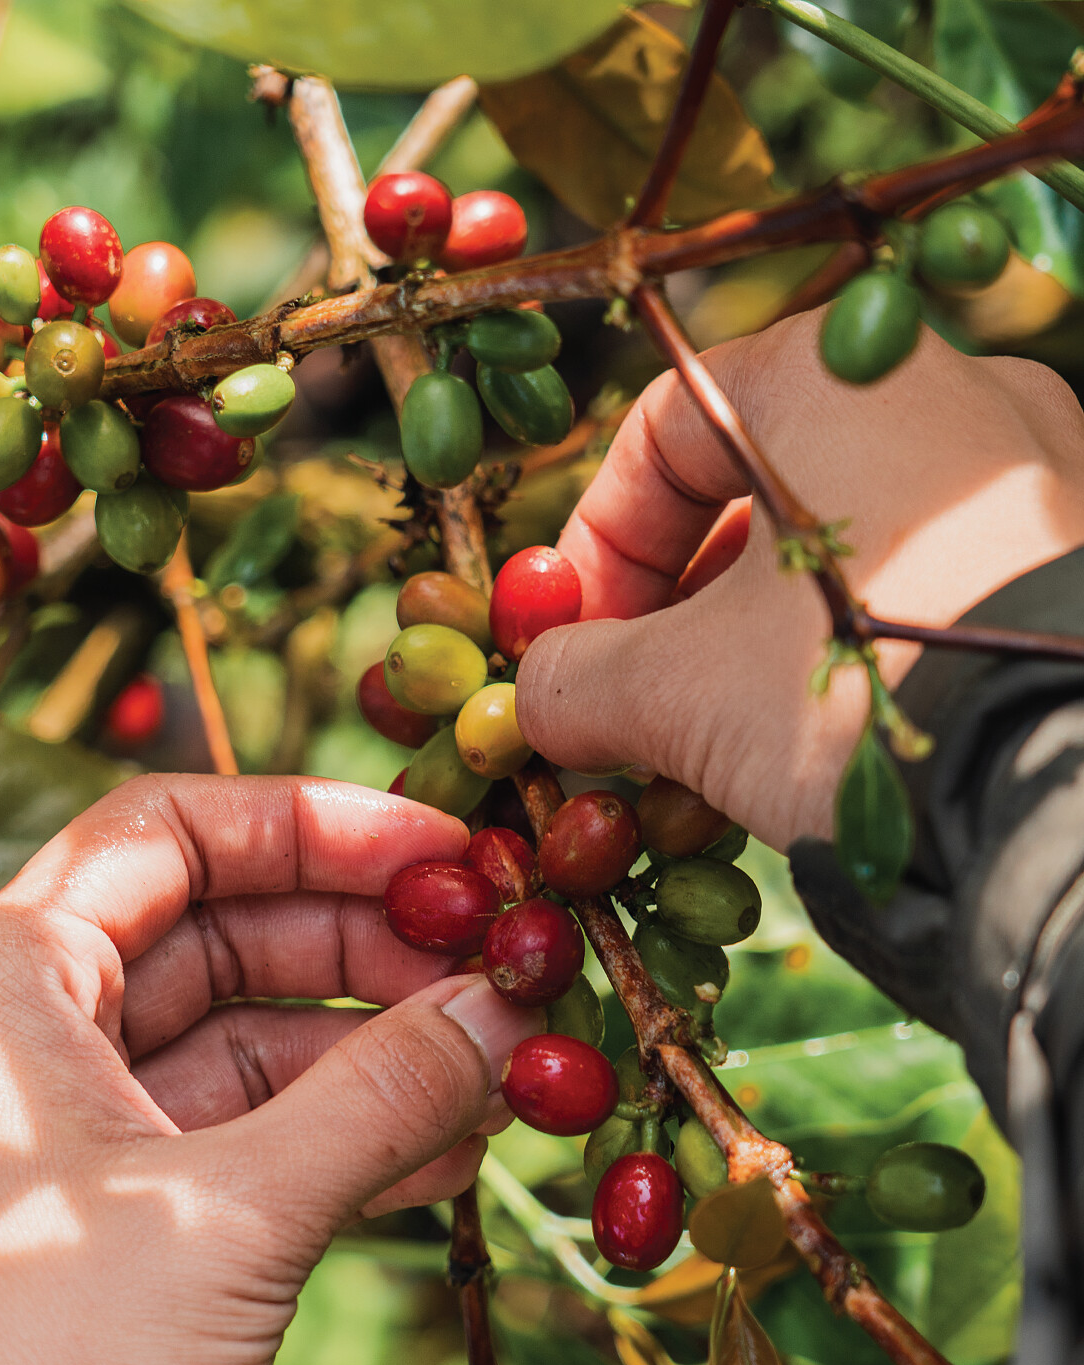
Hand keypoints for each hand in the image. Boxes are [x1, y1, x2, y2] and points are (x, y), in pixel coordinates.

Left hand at [0, 774, 537, 1364]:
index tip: (448, 853)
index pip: (174, 831)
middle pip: (227, 933)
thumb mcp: (230, 1213)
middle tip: (501, 969)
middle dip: (372, 948)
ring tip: (506, 1065)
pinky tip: (454, 1152)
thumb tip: (507, 1012)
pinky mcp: (123, 1224)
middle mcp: (39, 1038)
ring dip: (377, 1053)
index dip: (321, 825)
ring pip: (250, 1045)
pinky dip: (347, 1141)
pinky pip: (250, 1142)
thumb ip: (380, 1098)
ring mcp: (82, 1134)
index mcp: (16, 980)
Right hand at [516, 310, 1083, 850]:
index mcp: (837, 375)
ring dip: (756, 647)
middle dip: (675, 613)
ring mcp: (1033, 473)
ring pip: (847, 551)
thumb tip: (541, 696)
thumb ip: (582, 680)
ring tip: (719, 750)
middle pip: (757, 496)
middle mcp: (950, 392)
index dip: (595, 544)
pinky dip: (855, 659)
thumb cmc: (846, 694)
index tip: (567, 642)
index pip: (665, 432)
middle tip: (633, 704)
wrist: (1062, 782)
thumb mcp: (678, 695)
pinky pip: (930, 592)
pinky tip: (822, 752)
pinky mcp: (1076, 560)